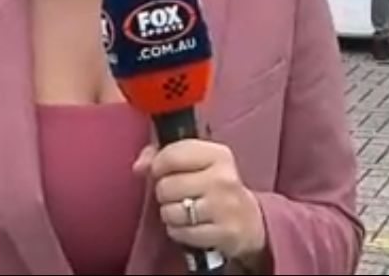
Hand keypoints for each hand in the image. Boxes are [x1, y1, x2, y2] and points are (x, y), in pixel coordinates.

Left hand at [133, 139, 266, 261]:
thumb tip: (139, 166)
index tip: (163, 171)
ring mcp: (224, 207)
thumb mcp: (195, 161)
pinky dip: (179, 232)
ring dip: (171, 214)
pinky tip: (190, 226)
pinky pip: (180, 233)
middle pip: (166, 186)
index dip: (158, 166)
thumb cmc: (214, 185)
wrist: (249, 219)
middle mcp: (223, 178)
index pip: (171, 155)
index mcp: (217, 154)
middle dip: (165, 193)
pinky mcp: (223, 233)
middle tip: (179, 195)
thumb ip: (162, 155)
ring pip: (170, 212)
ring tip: (184, 211)